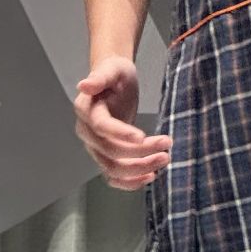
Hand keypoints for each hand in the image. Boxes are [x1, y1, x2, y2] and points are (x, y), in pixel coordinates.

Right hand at [74, 56, 171, 188]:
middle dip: (139, 152)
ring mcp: (95, 147)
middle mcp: (87, 132)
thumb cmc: (115, 74)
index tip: (142, 136)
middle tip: (166, 144)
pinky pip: (113, 176)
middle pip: (110, 151)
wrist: (114, 84)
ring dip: (140, 168)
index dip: (121, 134)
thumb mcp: (112, 69)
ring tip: (164, 158)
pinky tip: (151, 176)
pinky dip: (130, 182)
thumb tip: (84, 85)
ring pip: (113, 168)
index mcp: (86, 110)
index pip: (102, 126)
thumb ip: (99, 77)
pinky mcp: (106, 156)